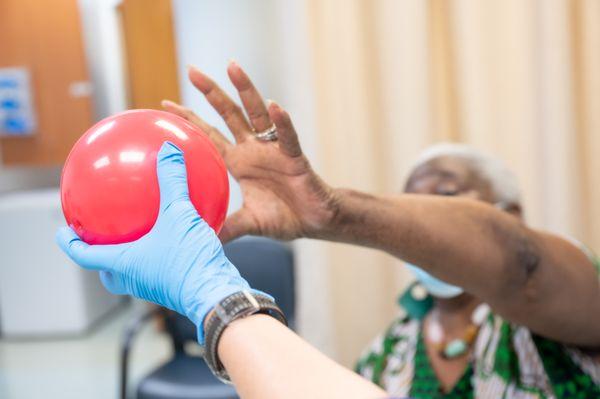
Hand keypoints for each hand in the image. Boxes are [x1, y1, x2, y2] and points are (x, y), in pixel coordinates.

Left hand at [55, 142, 263, 342]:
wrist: (217, 294)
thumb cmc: (189, 260)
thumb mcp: (180, 213)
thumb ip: (172, 180)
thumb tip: (168, 149)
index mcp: (124, 263)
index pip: (85, 256)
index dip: (70, 244)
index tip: (63, 232)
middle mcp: (135, 278)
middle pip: (107, 271)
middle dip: (100, 256)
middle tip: (100, 238)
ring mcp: (155, 285)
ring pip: (132, 273)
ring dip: (130, 256)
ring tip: (138, 236)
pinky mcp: (175, 286)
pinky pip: (158, 268)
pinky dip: (158, 254)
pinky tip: (176, 236)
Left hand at [162, 62, 335, 241]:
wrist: (314, 222)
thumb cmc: (283, 218)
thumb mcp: (248, 223)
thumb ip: (226, 227)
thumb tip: (201, 241)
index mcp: (238, 163)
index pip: (209, 135)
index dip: (189, 119)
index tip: (165, 103)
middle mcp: (253, 150)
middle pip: (229, 114)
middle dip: (211, 92)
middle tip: (192, 70)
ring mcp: (273, 150)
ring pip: (257, 114)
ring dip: (245, 90)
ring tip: (232, 67)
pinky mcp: (294, 156)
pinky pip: (287, 136)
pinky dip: (282, 122)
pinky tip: (275, 105)